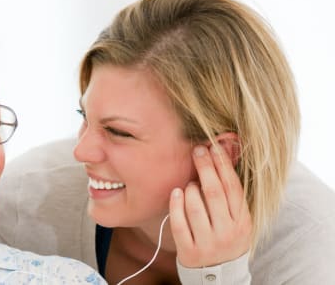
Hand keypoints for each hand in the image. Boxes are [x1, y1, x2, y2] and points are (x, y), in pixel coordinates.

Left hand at [169, 145, 251, 266]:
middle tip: (197, 150)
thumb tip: (223, 156)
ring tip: (189, 182)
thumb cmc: (226, 237)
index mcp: (242, 222)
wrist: (218, 274)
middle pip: (214, 193)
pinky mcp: (189, 251)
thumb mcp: (238, 219)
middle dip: (205, 168)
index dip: (223, 165)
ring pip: (195, 206)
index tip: (213, 147)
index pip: (233, 188)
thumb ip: (231, 195)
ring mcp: (208, 243)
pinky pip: (179, 223)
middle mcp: (227, 232)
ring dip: (189, 188)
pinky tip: (175, 192)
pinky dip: (175, 205)